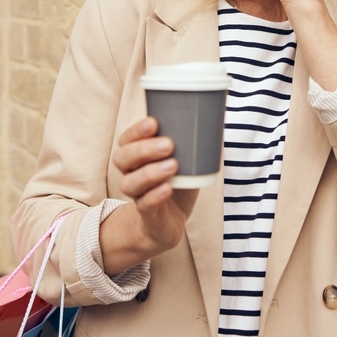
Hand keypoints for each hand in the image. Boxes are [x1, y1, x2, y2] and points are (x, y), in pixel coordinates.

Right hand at [101, 117, 197, 272]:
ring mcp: (137, 195)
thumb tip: (213, 116)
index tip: (154, 122)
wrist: (170, 221)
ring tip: (173, 165)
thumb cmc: (177, 182)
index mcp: (136, 156)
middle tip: (168, 144)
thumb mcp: (184, 160)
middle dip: (144, 149)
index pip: (126, 139)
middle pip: (123, 158)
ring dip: (150, 173)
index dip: (137, 131)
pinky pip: (144, 204)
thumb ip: (189, 142)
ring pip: (130, 183)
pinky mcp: (148, 214)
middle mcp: (131, 173)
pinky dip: (155, 195)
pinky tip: (168, 187)